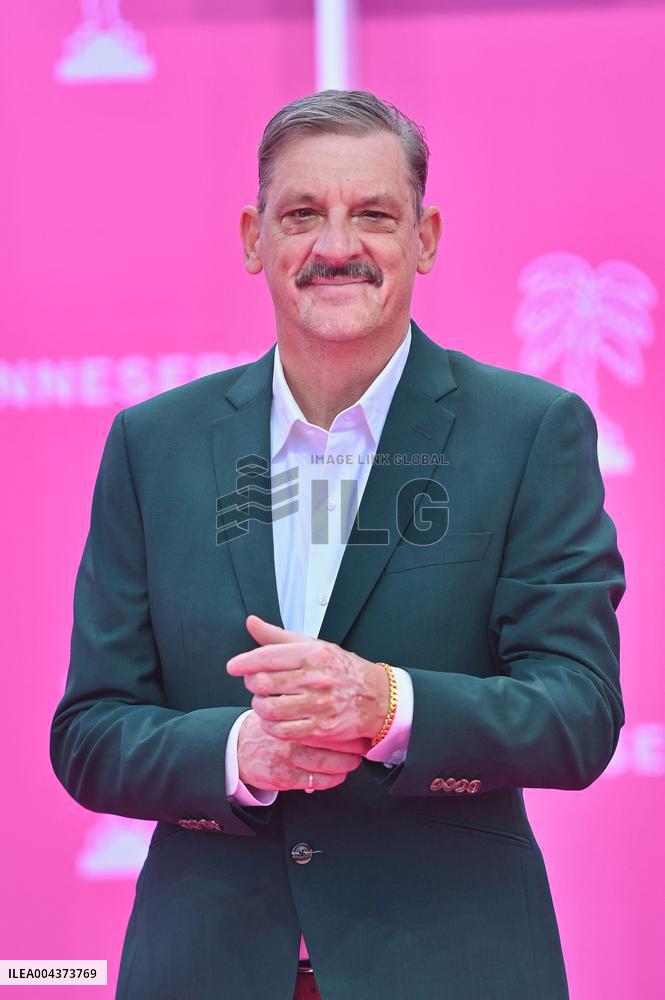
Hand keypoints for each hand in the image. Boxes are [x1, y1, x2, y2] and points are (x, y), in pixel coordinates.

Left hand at [226, 615, 389, 748]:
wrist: (375, 696)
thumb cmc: (340, 668)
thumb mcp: (313, 645)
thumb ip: (278, 637)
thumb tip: (251, 622)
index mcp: (312, 654)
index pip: (267, 657)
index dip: (244, 662)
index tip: (233, 666)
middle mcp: (315, 678)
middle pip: (263, 683)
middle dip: (252, 683)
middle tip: (256, 683)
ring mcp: (318, 705)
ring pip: (268, 709)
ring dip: (259, 705)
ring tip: (265, 700)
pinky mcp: (319, 728)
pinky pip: (281, 731)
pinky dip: (271, 725)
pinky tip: (274, 718)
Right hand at [236, 710, 365, 792]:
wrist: (239, 750)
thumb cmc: (269, 727)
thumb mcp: (282, 710)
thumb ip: (305, 709)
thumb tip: (341, 711)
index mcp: (289, 716)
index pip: (325, 719)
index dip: (347, 724)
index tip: (361, 725)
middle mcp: (289, 736)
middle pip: (330, 740)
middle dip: (352, 745)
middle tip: (364, 745)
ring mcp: (286, 758)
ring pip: (327, 763)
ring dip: (346, 763)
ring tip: (355, 760)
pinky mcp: (284, 777)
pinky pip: (317, 780)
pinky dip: (333, 779)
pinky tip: (340, 774)